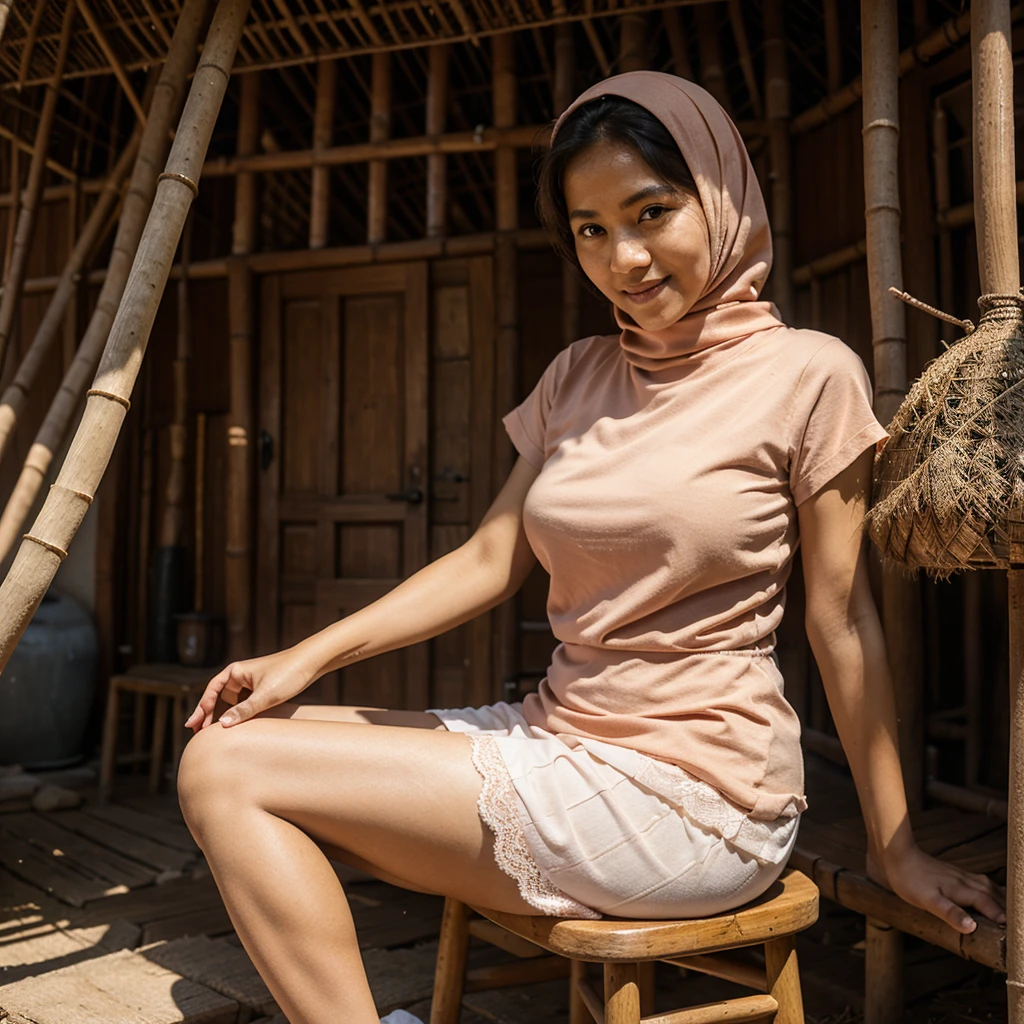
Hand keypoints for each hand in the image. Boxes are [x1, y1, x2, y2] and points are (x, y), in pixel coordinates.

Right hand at [184, 649, 315, 731]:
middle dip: (208, 715)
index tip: (192, 725)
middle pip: (219, 698)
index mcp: (235, 672)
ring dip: (223, 716)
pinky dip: (237, 714)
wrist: (311, 662)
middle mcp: (240, 675)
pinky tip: (236, 727)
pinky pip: (243, 703)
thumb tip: (222, 724)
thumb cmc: (288, 674)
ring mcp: (251, 682)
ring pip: (231, 702)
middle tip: (197, 734)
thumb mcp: (265, 696)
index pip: (211, 692)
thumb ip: (243, 711)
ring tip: (213, 734)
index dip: (201, 709)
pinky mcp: (262, 688)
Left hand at [867, 843, 1005, 933]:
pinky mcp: (951, 873)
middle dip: (1006, 907)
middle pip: (993, 894)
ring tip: (1009, 908)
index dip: (1002, 917)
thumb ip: (950, 913)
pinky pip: (977, 881)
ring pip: (986, 886)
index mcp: (962, 889)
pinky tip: (984, 892)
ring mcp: (958, 875)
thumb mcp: (928, 901)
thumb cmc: (909, 879)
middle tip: (1016, 922)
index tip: (1015, 932)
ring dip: (999, 897)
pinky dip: (988, 889)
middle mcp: (964, 880)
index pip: (989, 905)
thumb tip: (973, 927)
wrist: (895, 854)